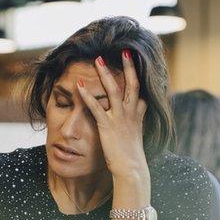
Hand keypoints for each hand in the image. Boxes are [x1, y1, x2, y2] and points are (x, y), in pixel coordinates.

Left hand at [77, 51, 149, 180]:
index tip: (135, 62)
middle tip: (125, 51)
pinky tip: (79, 85)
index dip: (138, 76)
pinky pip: (96, 107)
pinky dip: (87, 95)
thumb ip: (136, 122)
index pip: (140, 92)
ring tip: (98, 59)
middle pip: (132, 84)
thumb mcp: (136, 136)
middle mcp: (131, 113)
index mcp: (138, 115)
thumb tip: (138, 114)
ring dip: (105, 73)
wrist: (132, 168)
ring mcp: (120, 118)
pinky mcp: (107, 125)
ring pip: (114, 90)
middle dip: (128, 67)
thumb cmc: (132, 156)